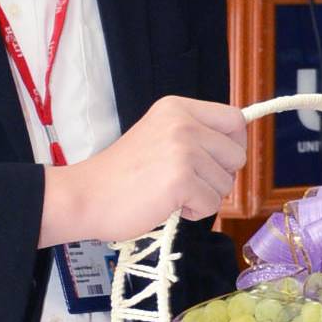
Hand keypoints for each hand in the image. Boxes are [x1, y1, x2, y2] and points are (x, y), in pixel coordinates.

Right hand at [40, 96, 247, 244]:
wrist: (86, 196)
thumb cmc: (122, 175)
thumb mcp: (159, 136)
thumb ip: (194, 136)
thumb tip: (236, 148)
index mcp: (177, 108)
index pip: (235, 119)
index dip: (233, 145)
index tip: (216, 161)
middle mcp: (182, 122)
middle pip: (236, 154)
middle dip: (218, 176)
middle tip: (186, 182)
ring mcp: (182, 149)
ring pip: (226, 184)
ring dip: (203, 196)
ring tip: (170, 192)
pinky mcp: (181, 179)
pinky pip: (212, 204)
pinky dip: (193, 213)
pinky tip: (166, 204)